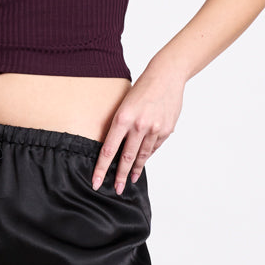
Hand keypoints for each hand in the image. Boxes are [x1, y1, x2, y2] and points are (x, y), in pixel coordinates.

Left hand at [92, 66, 184, 191]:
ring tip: (131, 180)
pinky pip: (154, 147)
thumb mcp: (124, 104)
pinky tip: (143, 161)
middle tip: (116, 189)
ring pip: (142, 155)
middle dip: (120, 176)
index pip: (108, 150)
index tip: (96, 182)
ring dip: (135, 169)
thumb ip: (119, 125)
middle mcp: (138, 125)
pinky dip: (147, 154)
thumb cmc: (142, 87)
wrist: (167, 75)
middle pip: (126, 158)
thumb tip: (113, 146)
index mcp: (123, 118)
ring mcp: (155, 129)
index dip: (101, 168)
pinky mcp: (167, 130)